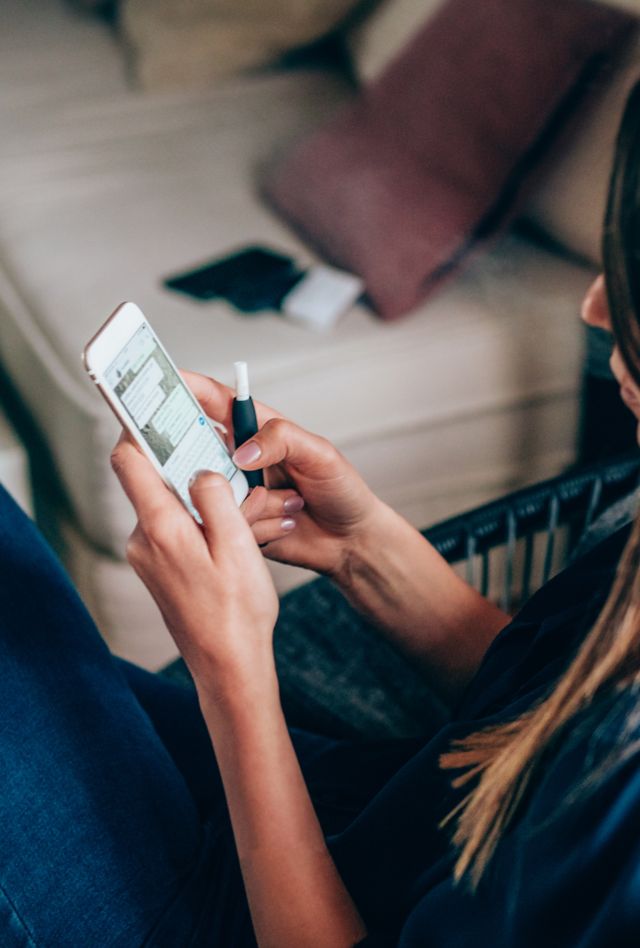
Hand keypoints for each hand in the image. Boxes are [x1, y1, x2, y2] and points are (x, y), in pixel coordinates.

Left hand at [110, 433, 278, 693]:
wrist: (229, 667)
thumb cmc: (237, 611)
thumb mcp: (237, 546)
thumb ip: (216, 496)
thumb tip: (201, 470)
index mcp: (162, 527)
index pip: (131, 459)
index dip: (141, 428)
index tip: (158, 407)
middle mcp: (145, 539)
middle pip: (161, 479)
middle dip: (199, 469)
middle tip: (240, 472)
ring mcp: (150, 556)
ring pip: (175, 505)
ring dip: (211, 501)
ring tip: (258, 513)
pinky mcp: (160, 568)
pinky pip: (179, 529)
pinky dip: (208, 523)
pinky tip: (244, 535)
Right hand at [182, 370, 383, 577]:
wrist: (350, 542)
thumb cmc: (342, 490)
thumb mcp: (320, 455)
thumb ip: (282, 440)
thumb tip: (241, 452)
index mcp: (258, 431)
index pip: (216, 402)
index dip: (188, 388)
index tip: (162, 381)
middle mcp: (240, 459)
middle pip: (195, 445)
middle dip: (189, 451)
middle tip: (197, 460)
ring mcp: (235, 492)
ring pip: (208, 489)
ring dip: (240, 498)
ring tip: (283, 501)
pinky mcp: (236, 523)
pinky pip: (223, 522)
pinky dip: (249, 524)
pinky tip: (281, 522)